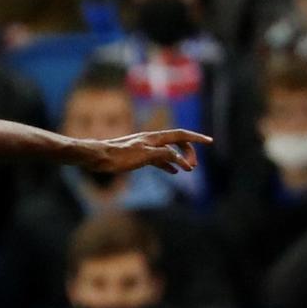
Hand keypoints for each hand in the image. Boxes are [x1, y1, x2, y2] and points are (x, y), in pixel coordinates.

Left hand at [78, 129, 211, 175]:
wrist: (96, 158)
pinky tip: (173, 172)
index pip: (180, 135)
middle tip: (194, 167)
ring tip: (188, 170)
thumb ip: (163, 156)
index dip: (196, 139)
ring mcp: (145, 148)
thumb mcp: (143, 156)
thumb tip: (179, 159)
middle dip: (188, 152)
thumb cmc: (117, 157)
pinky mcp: (139, 156)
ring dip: (180, 159)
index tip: (210, 142)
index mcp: (154, 138)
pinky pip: (159, 159)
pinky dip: (168, 164)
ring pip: (168, 152)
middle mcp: (151, 140)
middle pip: (176, 143)